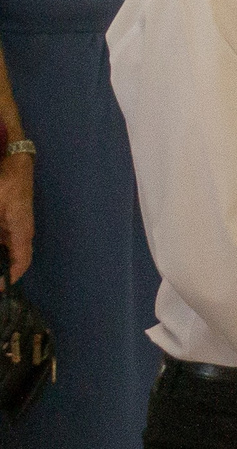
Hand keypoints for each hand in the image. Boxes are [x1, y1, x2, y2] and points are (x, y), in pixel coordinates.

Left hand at [0, 153, 29, 281]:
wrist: (14, 161)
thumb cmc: (5, 183)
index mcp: (21, 231)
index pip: (21, 262)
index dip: (10, 278)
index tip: (0, 288)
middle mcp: (21, 231)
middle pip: (14, 258)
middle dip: (3, 269)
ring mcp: (15, 225)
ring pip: (7, 249)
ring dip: (1, 257)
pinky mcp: (8, 219)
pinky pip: (4, 239)